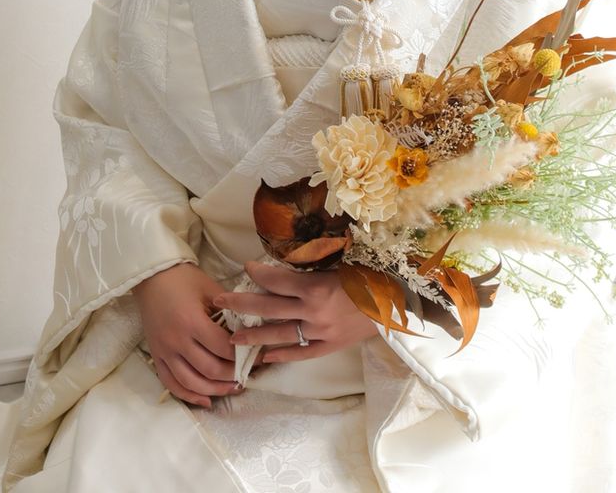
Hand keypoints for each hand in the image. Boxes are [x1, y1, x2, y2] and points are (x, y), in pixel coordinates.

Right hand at [132, 262, 237, 408]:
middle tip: (249, 373)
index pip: (222, 348)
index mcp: (191, 321)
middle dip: (232, 374)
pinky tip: (206, 400)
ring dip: (215, 389)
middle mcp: (176, 341)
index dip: (243, 355)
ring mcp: (164, 352)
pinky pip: (172, 384)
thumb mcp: (211, 290)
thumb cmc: (184, 280)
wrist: (152, 277)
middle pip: (209, 369)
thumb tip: (249, 331)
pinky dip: (189, 395)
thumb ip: (229, 311)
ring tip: (233, 388)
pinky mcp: (156, 357)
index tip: (259, 356)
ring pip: (191, 382)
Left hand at [213, 259, 378, 363]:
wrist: (398, 302)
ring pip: (279, 335)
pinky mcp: (328, 347)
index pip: (276, 280)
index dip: (258, 272)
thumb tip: (288, 257)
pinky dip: (282, 356)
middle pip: (268, 308)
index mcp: (315, 287)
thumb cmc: (370, 276)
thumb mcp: (341, 262)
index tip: (245, 267)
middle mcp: (312, 312)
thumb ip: (314, 264)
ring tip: (232, 338)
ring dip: (253, 335)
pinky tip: (265, 358)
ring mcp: (319, 333)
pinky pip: (300, 353)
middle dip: (240, 304)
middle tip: (218, 302)